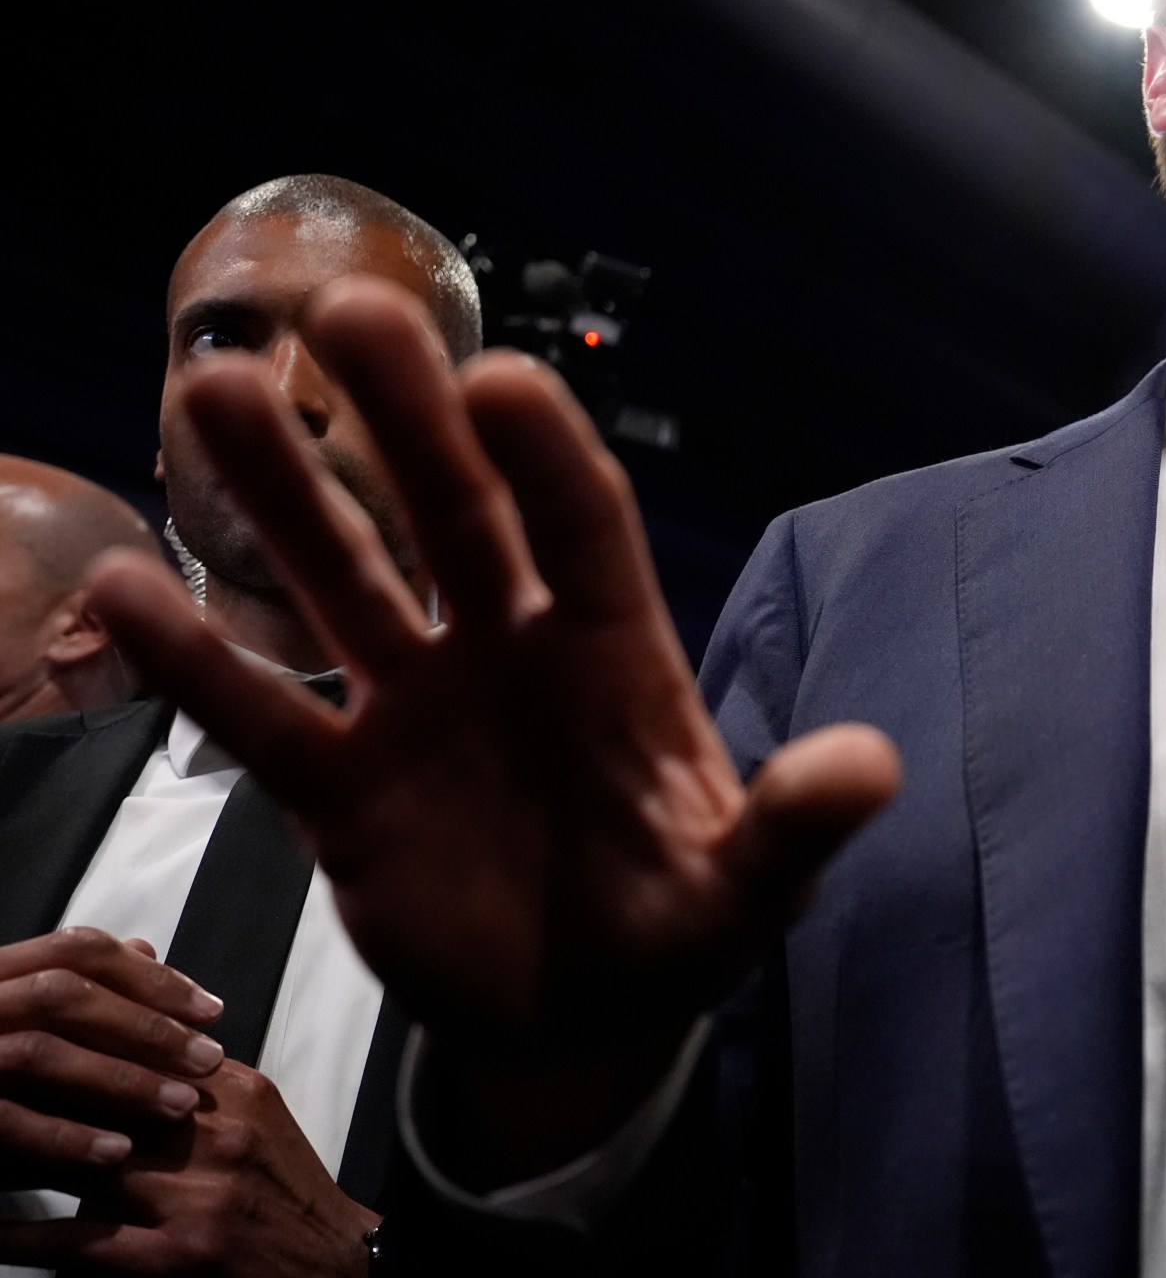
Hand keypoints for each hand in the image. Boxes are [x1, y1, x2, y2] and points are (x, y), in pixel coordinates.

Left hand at [0, 1060, 375, 1276]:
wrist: (335, 1263)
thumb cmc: (283, 1193)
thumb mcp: (253, 1115)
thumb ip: (195, 1074)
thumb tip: (135, 1020)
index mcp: (234, 1091)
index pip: (134, 1050)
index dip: (65, 1045)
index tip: (14, 1041)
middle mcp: (217, 1133)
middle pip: (101, 1099)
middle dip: (30, 1093)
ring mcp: (199, 1194)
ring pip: (81, 1163)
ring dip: (11, 1158)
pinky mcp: (182, 1254)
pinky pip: (80, 1242)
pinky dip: (21, 1237)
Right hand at [1, 932, 223, 1190]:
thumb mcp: (24, 1027)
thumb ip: (77, 991)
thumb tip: (148, 949)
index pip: (74, 949)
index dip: (148, 975)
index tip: (209, 1009)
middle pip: (63, 993)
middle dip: (145, 1024)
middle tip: (209, 1059)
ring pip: (37, 1052)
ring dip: (118, 1079)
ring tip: (182, 1105)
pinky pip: (4, 1121)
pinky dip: (65, 1137)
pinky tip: (119, 1152)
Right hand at [86, 278, 900, 1169]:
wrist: (579, 1024)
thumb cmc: (675, 932)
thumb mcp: (744, 891)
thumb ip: (790, 828)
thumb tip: (875, 767)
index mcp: (614, 656)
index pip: (580, 529)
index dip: (544, 457)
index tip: (497, 377)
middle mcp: (510, 652)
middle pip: (454, 515)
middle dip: (404, 422)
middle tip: (344, 309)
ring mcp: (419, 709)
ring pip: (345, 581)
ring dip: (284, 495)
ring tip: (214, 394)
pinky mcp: (343, 787)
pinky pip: (262, 711)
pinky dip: (197, 656)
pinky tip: (123, 582)